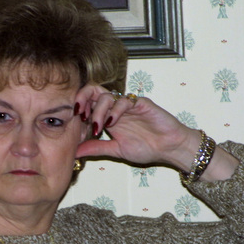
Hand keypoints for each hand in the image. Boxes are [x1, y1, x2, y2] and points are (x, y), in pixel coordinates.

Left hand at [74, 85, 237, 179]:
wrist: (170, 149)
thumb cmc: (147, 148)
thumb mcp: (116, 151)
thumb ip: (96, 148)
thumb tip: (74, 153)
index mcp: (108, 116)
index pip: (88, 102)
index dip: (78, 106)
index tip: (73, 120)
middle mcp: (116, 107)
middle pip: (94, 91)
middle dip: (83, 98)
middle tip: (79, 113)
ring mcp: (128, 104)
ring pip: (107, 95)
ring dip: (98, 110)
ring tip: (98, 127)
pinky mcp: (141, 103)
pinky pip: (124, 101)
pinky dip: (115, 110)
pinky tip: (112, 123)